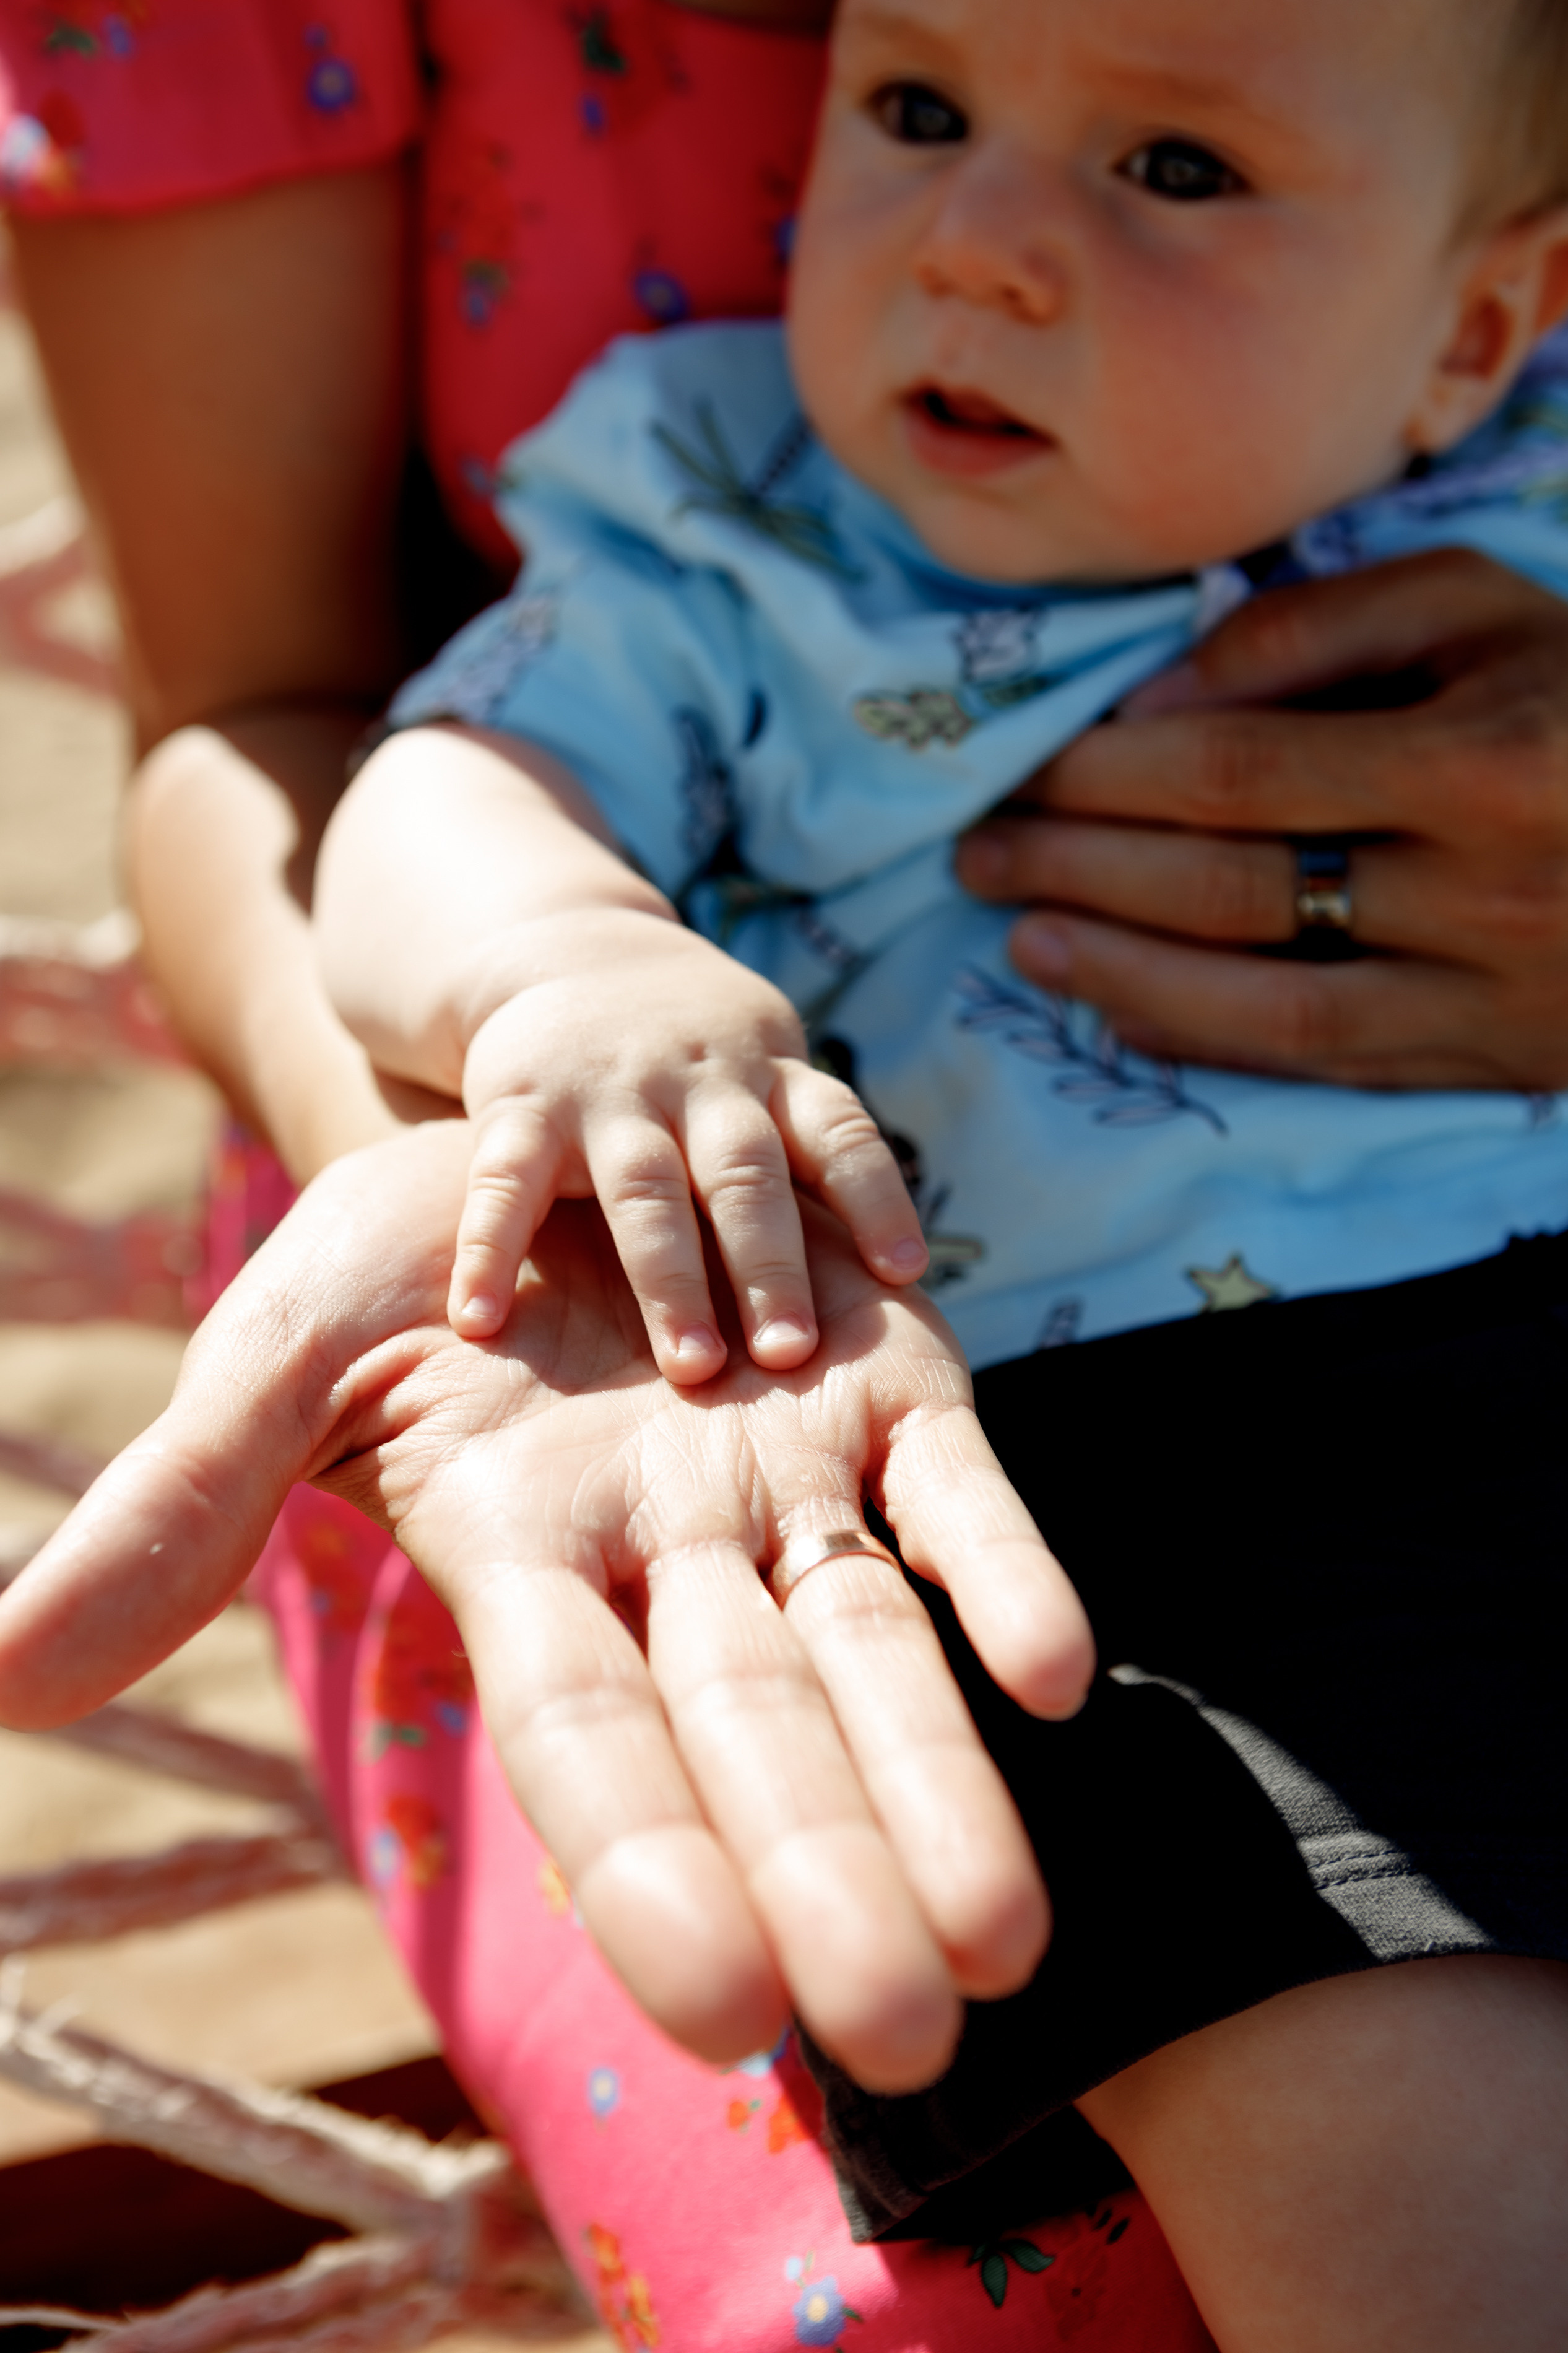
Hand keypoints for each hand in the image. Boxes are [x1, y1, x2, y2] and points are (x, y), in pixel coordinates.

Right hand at [0, 1122, 1091, 2093]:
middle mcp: (678, 1556)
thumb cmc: (400, 1266)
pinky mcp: (892, 1395)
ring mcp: (796, 1480)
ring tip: (1012, 1948)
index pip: (586, 1741)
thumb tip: (5, 1677)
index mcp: (528, 1562)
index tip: (724, 2011)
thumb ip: (180, 1507)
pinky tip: (1055, 1678)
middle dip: (830, 1877)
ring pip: (879, 1652)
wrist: (546, 1157)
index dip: (647, 1865)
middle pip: (758, 1734)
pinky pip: (959, 1498)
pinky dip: (1004, 1573)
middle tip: (914, 2042)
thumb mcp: (284, 1357)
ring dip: (946, 1786)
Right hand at [452, 906, 927, 1378]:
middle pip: (745, 1176)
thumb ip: (809, 1161)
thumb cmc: (699, 1060)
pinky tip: (480, 1321)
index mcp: (771, 1079)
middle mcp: (700, 1082)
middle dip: (772, 1265)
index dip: (878, 1196)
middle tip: (792, 1353)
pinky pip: (504, 1183)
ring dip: (670, 1279)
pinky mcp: (523, 1104)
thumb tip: (899, 1291)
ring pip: (647, 1189)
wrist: (571, 952)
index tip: (905, 1272)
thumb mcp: (764, 1075)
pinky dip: (489, 1250)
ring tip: (695, 1368)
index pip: (839, 1132)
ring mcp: (610, 1092)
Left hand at [955, 550, 1567, 1088]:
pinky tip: (1118, 1007)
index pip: (1239, 770)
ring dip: (1121, 970)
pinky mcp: (1488, 1059)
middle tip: (979, 852)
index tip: (1022, 771)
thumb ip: (1320, 628)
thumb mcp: (1482, 608)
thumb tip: (1159, 698)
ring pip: (1265, 997)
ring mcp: (1488, 990)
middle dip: (1084, 870)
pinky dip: (1207, 1038)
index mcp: (1481, 754)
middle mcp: (1483, 885)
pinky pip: (1322, 1061)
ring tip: (1018, 937)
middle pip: (1232, 886)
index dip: (1107, 778)